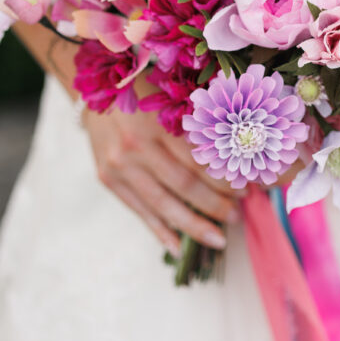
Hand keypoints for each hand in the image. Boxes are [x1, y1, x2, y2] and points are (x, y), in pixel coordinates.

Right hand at [82, 103, 240, 254]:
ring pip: (164, 205)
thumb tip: (240, 153)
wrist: (93, 95)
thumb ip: (201, 124)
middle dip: (216, 204)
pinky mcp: (109, 180)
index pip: (199, 160)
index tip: (246, 188)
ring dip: (194, 225)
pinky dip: (160, 232)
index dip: (225, 178)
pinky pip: (140, 212)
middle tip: (237, 214)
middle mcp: (136, 146)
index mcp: (157, 121)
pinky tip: (180, 247)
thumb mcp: (172, 99)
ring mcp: (119, 166)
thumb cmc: (143, 92)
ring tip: (218, 238)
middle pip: (185, 185)